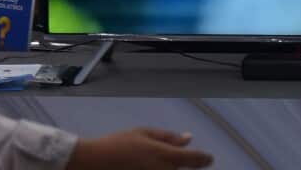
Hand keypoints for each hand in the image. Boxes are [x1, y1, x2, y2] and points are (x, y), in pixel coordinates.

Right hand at [66, 128, 212, 169]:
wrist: (93, 163)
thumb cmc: (118, 145)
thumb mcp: (143, 133)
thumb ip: (168, 137)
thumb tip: (188, 138)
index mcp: (166, 156)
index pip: (197, 160)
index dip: (205, 159)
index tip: (207, 159)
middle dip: (184, 167)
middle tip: (163, 159)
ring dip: (171, 169)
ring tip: (150, 161)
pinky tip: (147, 166)